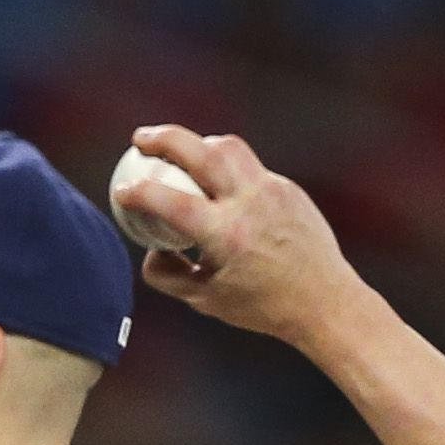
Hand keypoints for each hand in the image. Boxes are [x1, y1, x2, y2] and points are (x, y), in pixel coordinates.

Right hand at [119, 126, 373, 349]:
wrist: (323, 300)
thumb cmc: (261, 306)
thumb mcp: (205, 299)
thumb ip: (167, 274)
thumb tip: (150, 248)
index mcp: (226, 235)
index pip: (170, 201)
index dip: (138, 191)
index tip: (121, 190)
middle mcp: (249, 203)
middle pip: (200, 150)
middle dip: (164, 138)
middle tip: (140, 140)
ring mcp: (271, 189)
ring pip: (228, 146)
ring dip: (198, 142)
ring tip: (179, 152)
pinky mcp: (286, 187)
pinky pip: (248, 167)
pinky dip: (224, 168)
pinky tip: (215, 183)